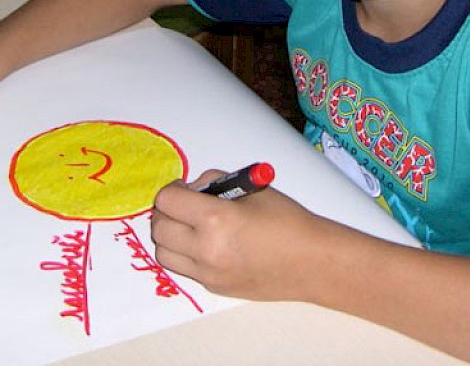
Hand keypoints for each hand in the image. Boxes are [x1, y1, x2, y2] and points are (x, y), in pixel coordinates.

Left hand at [150, 169, 322, 300]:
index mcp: (215, 218)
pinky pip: (184, 268)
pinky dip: (186, 254)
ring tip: (190, 227)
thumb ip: (214, 183)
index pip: (167, 201)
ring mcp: (208, 272)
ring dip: (170, 236)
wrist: (311, 262)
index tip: (183, 189)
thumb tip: (190, 189)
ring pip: (164, 253)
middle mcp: (205, 249)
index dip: (172, 190)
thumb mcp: (250, 189)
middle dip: (166, 213)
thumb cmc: (286, 220)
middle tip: (183, 206)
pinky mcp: (213, 287)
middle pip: (158, 229)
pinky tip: (207, 244)